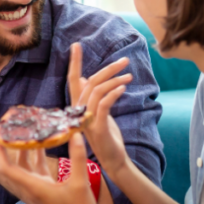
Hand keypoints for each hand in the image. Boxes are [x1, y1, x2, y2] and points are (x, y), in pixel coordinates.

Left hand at [0, 133, 102, 203]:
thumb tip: (75, 134)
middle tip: (5, 126)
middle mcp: (31, 187)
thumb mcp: (79, 182)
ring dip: (23, 149)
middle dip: (7, 146)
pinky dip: (36, 156)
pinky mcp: (46, 188)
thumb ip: (77, 157)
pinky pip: (36, 168)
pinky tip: (43, 143)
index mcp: (33, 187)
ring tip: (24, 130)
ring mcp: (38, 187)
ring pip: (25, 165)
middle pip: (12, 164)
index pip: (6, 168)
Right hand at [68, 43, 131, 176]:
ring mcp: (87, 119)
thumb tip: (85, 78)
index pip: (73, 80)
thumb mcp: (98, 112)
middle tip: (125, 60)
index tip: (76, 45)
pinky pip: (103, 104)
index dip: (74, 62)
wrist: (113, 159)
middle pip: (91, 81)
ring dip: (115, 80)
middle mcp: (79, 111)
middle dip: (108, 68)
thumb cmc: (107, 135)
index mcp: (78, 106)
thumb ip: (90, 96)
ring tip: (130, 76)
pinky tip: (123, 88)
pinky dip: (113, 93)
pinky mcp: (97, 127)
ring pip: (97, 90)